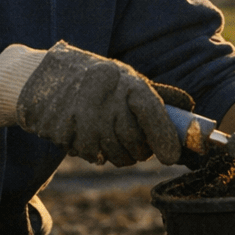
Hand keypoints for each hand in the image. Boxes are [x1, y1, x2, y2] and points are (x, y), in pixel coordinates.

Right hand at [12, 42, 184, 166]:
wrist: (44, 78)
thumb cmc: (94, 78)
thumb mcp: (127, 78)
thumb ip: (159, 95)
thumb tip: (190, 108)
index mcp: (128, 84)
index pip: (154, 114)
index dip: (166, 139)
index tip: (172, 156)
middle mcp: (110, 102)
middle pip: (137, 145)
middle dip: (140, 150)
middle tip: (133, 140)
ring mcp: (88, 121)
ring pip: (117, 156)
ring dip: (118, 152)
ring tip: (109, 133)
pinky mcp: (69, 136)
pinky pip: (94, 157)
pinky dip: (95, 151)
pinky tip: (88, 133)